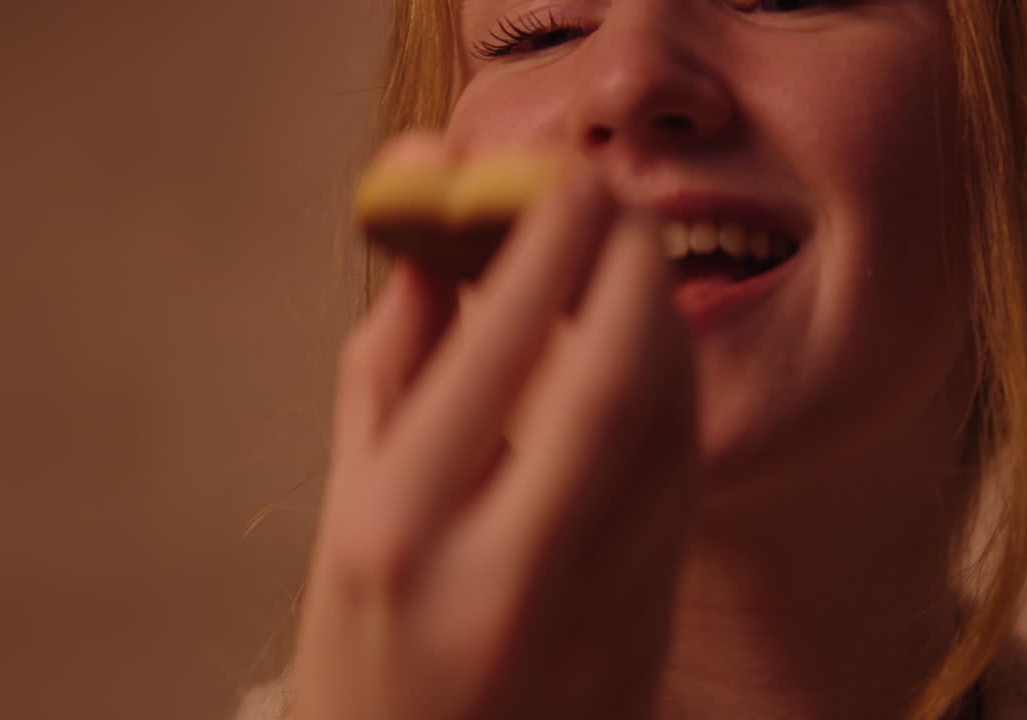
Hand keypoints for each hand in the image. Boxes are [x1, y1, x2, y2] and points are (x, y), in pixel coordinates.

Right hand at [292, 137, 699, 719]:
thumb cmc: (364, 651)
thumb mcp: (346, 510)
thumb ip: (389, 373)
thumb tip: (434, 243)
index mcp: (392, 531)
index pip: (490, 353)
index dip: (542, 247)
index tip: (564, 178)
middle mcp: (497, 573)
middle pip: (609, 384)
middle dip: (630, 269)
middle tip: (624, 204)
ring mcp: (584, 614)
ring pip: (667, 435)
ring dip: (665, 329)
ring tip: (636, 271)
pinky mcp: (642, 637)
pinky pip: (680, 492)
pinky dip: (677, 404)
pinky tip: (653, 362)